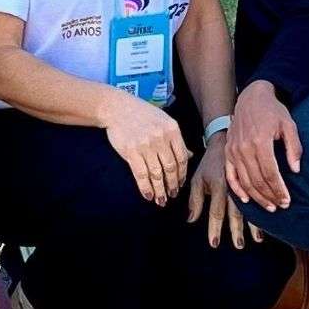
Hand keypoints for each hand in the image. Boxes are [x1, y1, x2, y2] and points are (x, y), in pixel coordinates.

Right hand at [102, 92, 189, 206]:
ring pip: (157, 174)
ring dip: (160, 190)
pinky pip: (141, 174)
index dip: (182, 174)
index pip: (182, 157)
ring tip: (162, 200)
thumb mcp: (164, 121)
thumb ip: (177, 139)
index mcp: (172, 130)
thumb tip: (190, 155)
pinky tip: (148, 196)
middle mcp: (161, 138)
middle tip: (173, 195)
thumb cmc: (142, 114)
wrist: (117, 108)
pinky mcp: (131, 151)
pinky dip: (146, 187)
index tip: (181, 184)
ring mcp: (146, 145)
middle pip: (171, 168)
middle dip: (173, 185)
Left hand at [186, 138, 255, 248]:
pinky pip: (260, 197)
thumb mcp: (198, 179)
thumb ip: (195, 200)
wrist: (227, 140)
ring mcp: (245, 183)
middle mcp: (233, 186)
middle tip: (239, 245)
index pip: (216, 211)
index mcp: (218, 185)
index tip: (214, 243)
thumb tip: (191, 220)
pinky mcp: (254, 180)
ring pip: (251, 206)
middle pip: (236, 212)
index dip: (215, 228)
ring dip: (254, 225)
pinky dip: (263, 210)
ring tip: (258, 239)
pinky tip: (269, 221)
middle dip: (237, 230)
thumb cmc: (210, 163)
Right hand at [224, 80, 301, 210]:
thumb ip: (294, 147)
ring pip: (244, 181)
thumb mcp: (289, 125)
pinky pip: (230, 175)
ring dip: (257, 197)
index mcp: (260, 141)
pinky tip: (246, 199)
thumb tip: (296, 170)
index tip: (287, 200)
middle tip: (281, 205)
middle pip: (257, 180)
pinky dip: (237, 189)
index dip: (279, 190)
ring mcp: (233, 150)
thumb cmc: (273, 111)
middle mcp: (244, 148)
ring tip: (269, 206)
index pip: (270, 173)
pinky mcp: (228, 151)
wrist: (251, 98)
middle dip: (270, 196)